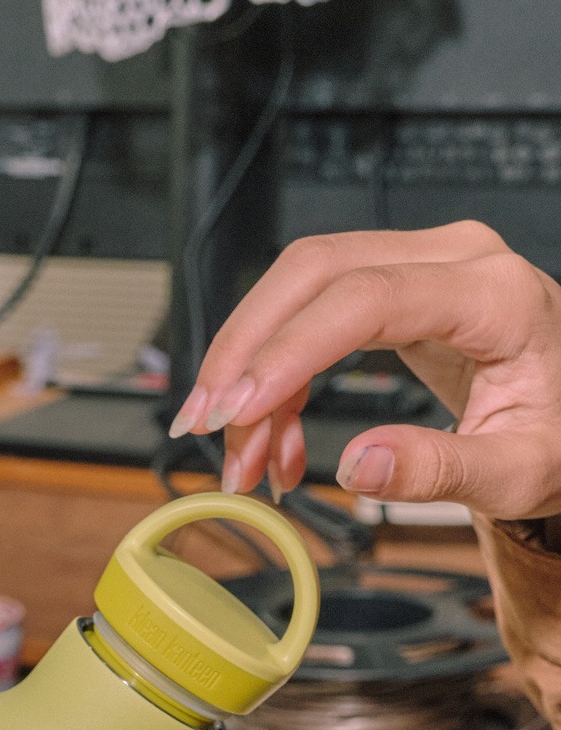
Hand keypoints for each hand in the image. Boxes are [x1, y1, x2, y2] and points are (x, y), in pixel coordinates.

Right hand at [170, 222, 560, 518]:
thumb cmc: (559, 431)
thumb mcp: (518, 472)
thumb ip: (441, 471)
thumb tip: (358, 465)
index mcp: (495, 295)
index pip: (366, 300)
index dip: (288, 352)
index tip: (234, 410)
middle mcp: (454, 257)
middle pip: (315, 271)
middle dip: (245, 352)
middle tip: (204, 427)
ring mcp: (421, 262)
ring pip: (301, 288)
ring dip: (253, 371)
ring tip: (246, 459)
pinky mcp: (396, 283)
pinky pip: (312, 313)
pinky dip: (279, 379)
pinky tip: (279, 440)